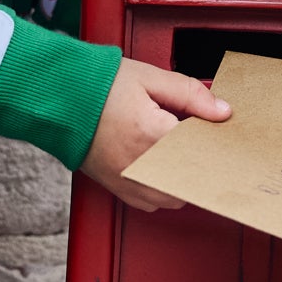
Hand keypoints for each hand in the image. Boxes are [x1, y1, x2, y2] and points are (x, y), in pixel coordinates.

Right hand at [79, 58, 230, 211]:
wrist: (59, 99)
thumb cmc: (99, 86)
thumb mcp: (150, 78)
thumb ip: (191, 95)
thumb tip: (223, 111)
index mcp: (153, 136)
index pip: (203, 147)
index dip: (214, 136)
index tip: (215, 125)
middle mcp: (142, 167)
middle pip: (194, 176)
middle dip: (199, 156)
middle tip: (194, 132)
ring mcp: (129, 182)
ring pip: (176, 195)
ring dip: (183, 174)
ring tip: (173, 145)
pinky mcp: (119, 189)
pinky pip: (154, 202)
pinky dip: (163, 186)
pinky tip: (159, 161)